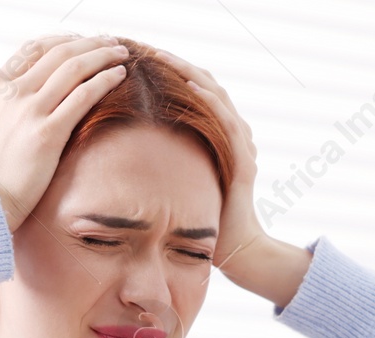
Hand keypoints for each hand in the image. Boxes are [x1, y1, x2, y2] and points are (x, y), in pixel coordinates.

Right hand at [0, 35, 128, 232]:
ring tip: (121, 52)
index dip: (60, 42)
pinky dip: (104, 80)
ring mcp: (30, 110)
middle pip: (58, 53)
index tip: (80, 44)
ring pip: (74, 68)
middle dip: (89, 43)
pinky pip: (83, 96)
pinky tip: (119, 75)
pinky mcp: (49, 133)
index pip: (32, 51)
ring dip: (102, 55)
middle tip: (109, 42)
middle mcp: (12, 92)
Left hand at [152, 48, 311, 307]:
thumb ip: (168, 163)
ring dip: (190, 73)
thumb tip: (131, 151)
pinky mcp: (243, 160)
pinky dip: (211, 100)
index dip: (171, 73)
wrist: (236, 251)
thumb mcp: (181, 184)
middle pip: (205, 85)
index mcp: (217, 137)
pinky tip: (191, 83)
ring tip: (163, 56)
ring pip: (217, 96)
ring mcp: (241, 146)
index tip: (141, 59)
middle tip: (148, 49)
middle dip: (177, 65)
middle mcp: (232, 134)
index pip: (195, 93)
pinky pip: (228, 122)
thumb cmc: (205, 223)